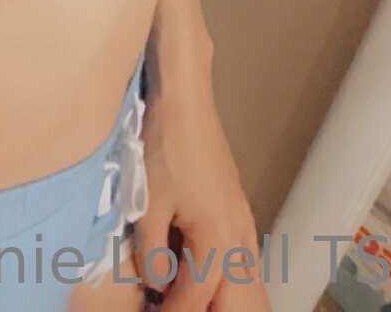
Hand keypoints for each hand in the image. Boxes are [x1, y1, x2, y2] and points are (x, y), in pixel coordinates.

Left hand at [130, 72, 268, 311]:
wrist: (185, 99)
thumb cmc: (164, 147)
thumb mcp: (146, 203)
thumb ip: (151, 253)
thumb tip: (157, 283)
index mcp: (218, 239)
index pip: (196, 297)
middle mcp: (239, 235)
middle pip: (233, 297)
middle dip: (204, 310)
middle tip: (172, 310)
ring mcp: (243, 220)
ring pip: (243, 278)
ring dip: (220, 297)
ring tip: (189, 299)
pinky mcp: (238, 206)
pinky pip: (241, 257)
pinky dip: (226, 274)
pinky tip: (207, 274)